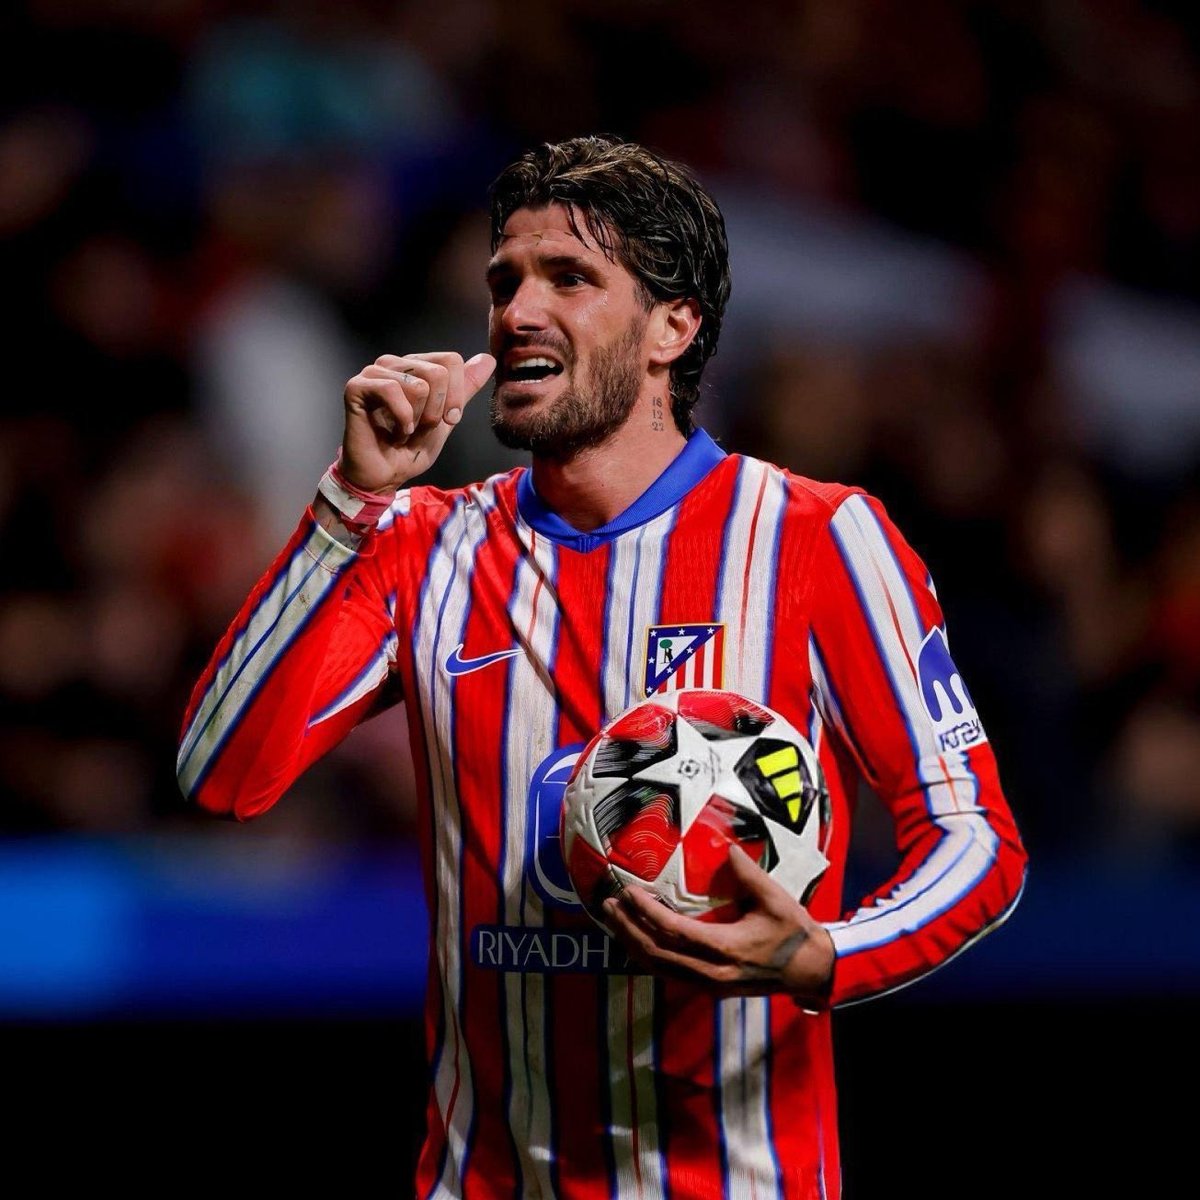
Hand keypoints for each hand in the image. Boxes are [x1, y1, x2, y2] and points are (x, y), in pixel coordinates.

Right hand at [340, 350, 495, 492]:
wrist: (385, 475)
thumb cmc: (411, 448)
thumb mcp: (447, 418)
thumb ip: (465, 389)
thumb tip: (487, 360)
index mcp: (415, 367)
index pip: (451, 360)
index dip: (455, 396)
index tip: (448, 420)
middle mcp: (394, 364)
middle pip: (438, 373)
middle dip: (437, 411)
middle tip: (420, 428)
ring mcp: (374, 373)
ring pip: (418, 385)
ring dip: (417, 419)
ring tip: (404, 431)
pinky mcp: (356, 386)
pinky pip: (391, 390)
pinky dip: (400, 418)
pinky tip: (395, 432)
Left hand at [602, 844, 834, 1007]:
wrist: (810, 971)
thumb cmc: (794, 932)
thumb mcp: (776, 899)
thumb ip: (749, 874)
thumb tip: (726, 847)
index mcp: (725, 949)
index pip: (673, 931)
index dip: (645, 912)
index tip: (627, 892)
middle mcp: (710, 972)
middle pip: (656, 953)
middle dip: (627, 929)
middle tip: (607, 905)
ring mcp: (708, 983)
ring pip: (659, 967)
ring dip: (632, 944)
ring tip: (612, 920)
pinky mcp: (709, 986)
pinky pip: (669, 972)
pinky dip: (647, 956)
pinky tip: (635, 940)